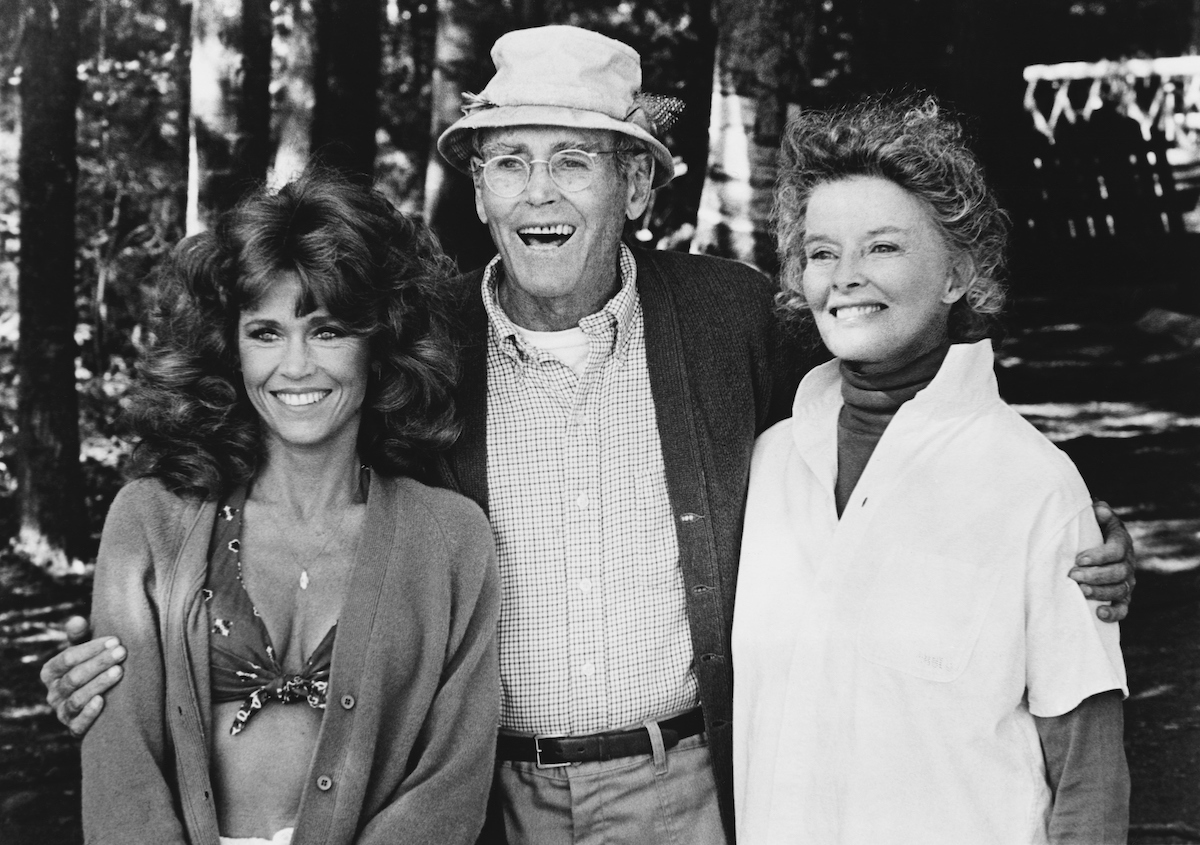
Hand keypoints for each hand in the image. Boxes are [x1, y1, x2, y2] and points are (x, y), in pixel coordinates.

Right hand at [40, 616, 124, 735]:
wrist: (103, 700)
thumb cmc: (92, 666)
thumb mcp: (85, 650)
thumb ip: (81, 635)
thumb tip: (77, 620)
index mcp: (51, 672)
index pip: (67, 659)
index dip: (91, 649)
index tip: (116, 640)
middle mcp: (53, 693)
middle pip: (74, 678)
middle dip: (99, 663)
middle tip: (122, 652)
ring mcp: (62, 712)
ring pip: (77, 699)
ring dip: (98, 684)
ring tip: (119, 671)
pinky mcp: (74, 728)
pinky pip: (78, 724)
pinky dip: (89, 713)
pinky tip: (102, 701)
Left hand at [1069, 501, 1135, 622]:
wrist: (1096, 543)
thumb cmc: (1091, 529)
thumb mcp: (1095, 517)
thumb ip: (1097, 512)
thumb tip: (1098, 508)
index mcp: (1121, 542)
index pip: (1116, 550)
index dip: (1099, 556)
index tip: (1079, 559)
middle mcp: (1127, 563)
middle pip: (1118, 573)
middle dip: (1095, 575)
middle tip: (1072, 575)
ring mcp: (1126, 582)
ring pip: (1120, 590)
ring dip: (1100, 592)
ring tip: (1081, 592)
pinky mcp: (1122, 597)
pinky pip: (1123, 608)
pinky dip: (1113, 613)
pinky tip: (1099, 613)